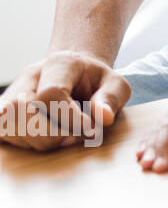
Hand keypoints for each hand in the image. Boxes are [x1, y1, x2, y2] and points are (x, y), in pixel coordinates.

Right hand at [0, 51, 130, 149]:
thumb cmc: (96, 81)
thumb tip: (103, 118)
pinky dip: (22, 143)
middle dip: (51, 134)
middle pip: (24, 111)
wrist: (78, 73)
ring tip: (63, 138)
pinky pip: (2, 133)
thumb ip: (111, 98)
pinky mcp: (4, 112)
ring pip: (10, 125)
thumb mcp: (115, 84)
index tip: (90, 129)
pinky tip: (43, 140)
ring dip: (38, 142)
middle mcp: (29, 77)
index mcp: (59, 64)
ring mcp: (12, 94)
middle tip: (75, 138)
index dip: (69, 118)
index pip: (51, 93)